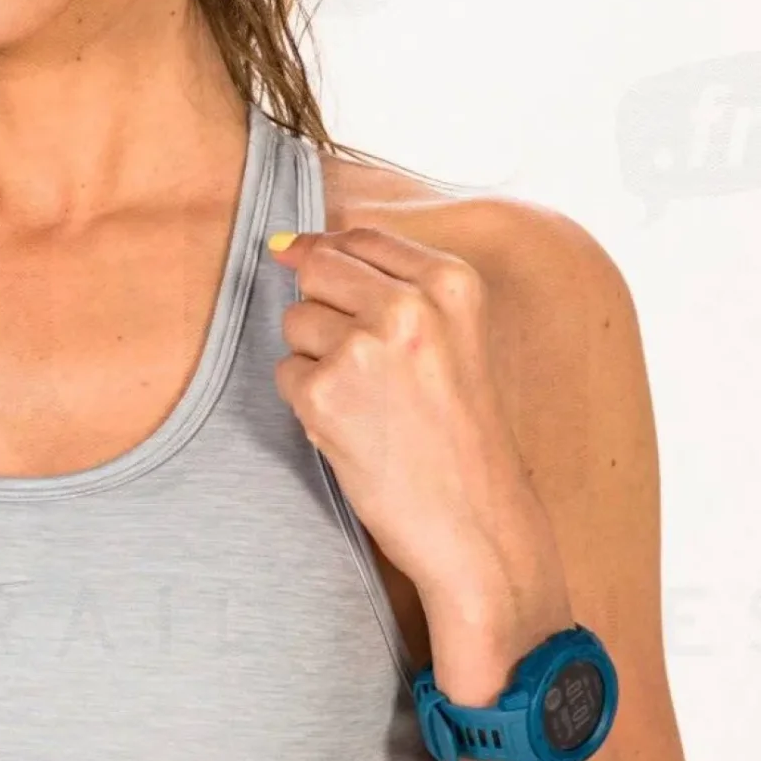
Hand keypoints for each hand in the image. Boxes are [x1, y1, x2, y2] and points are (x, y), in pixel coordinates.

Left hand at [269, 223, 558, 611]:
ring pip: (296, 321)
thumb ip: (389, 285)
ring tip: (366, 401)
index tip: (314, 267)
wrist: (474, 522)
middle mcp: (409, 305)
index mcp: (451, 282)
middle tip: (358, 360)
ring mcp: (364, 348)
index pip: (361, 238)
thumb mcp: (453, 338)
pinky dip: (307, 402)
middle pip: (319, 269)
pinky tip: (352, 428)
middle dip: (322, 309)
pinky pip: (286, 373)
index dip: (327, 252)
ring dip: (315, 359)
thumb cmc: (460, 436)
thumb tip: (288, 246)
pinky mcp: (324, 394)